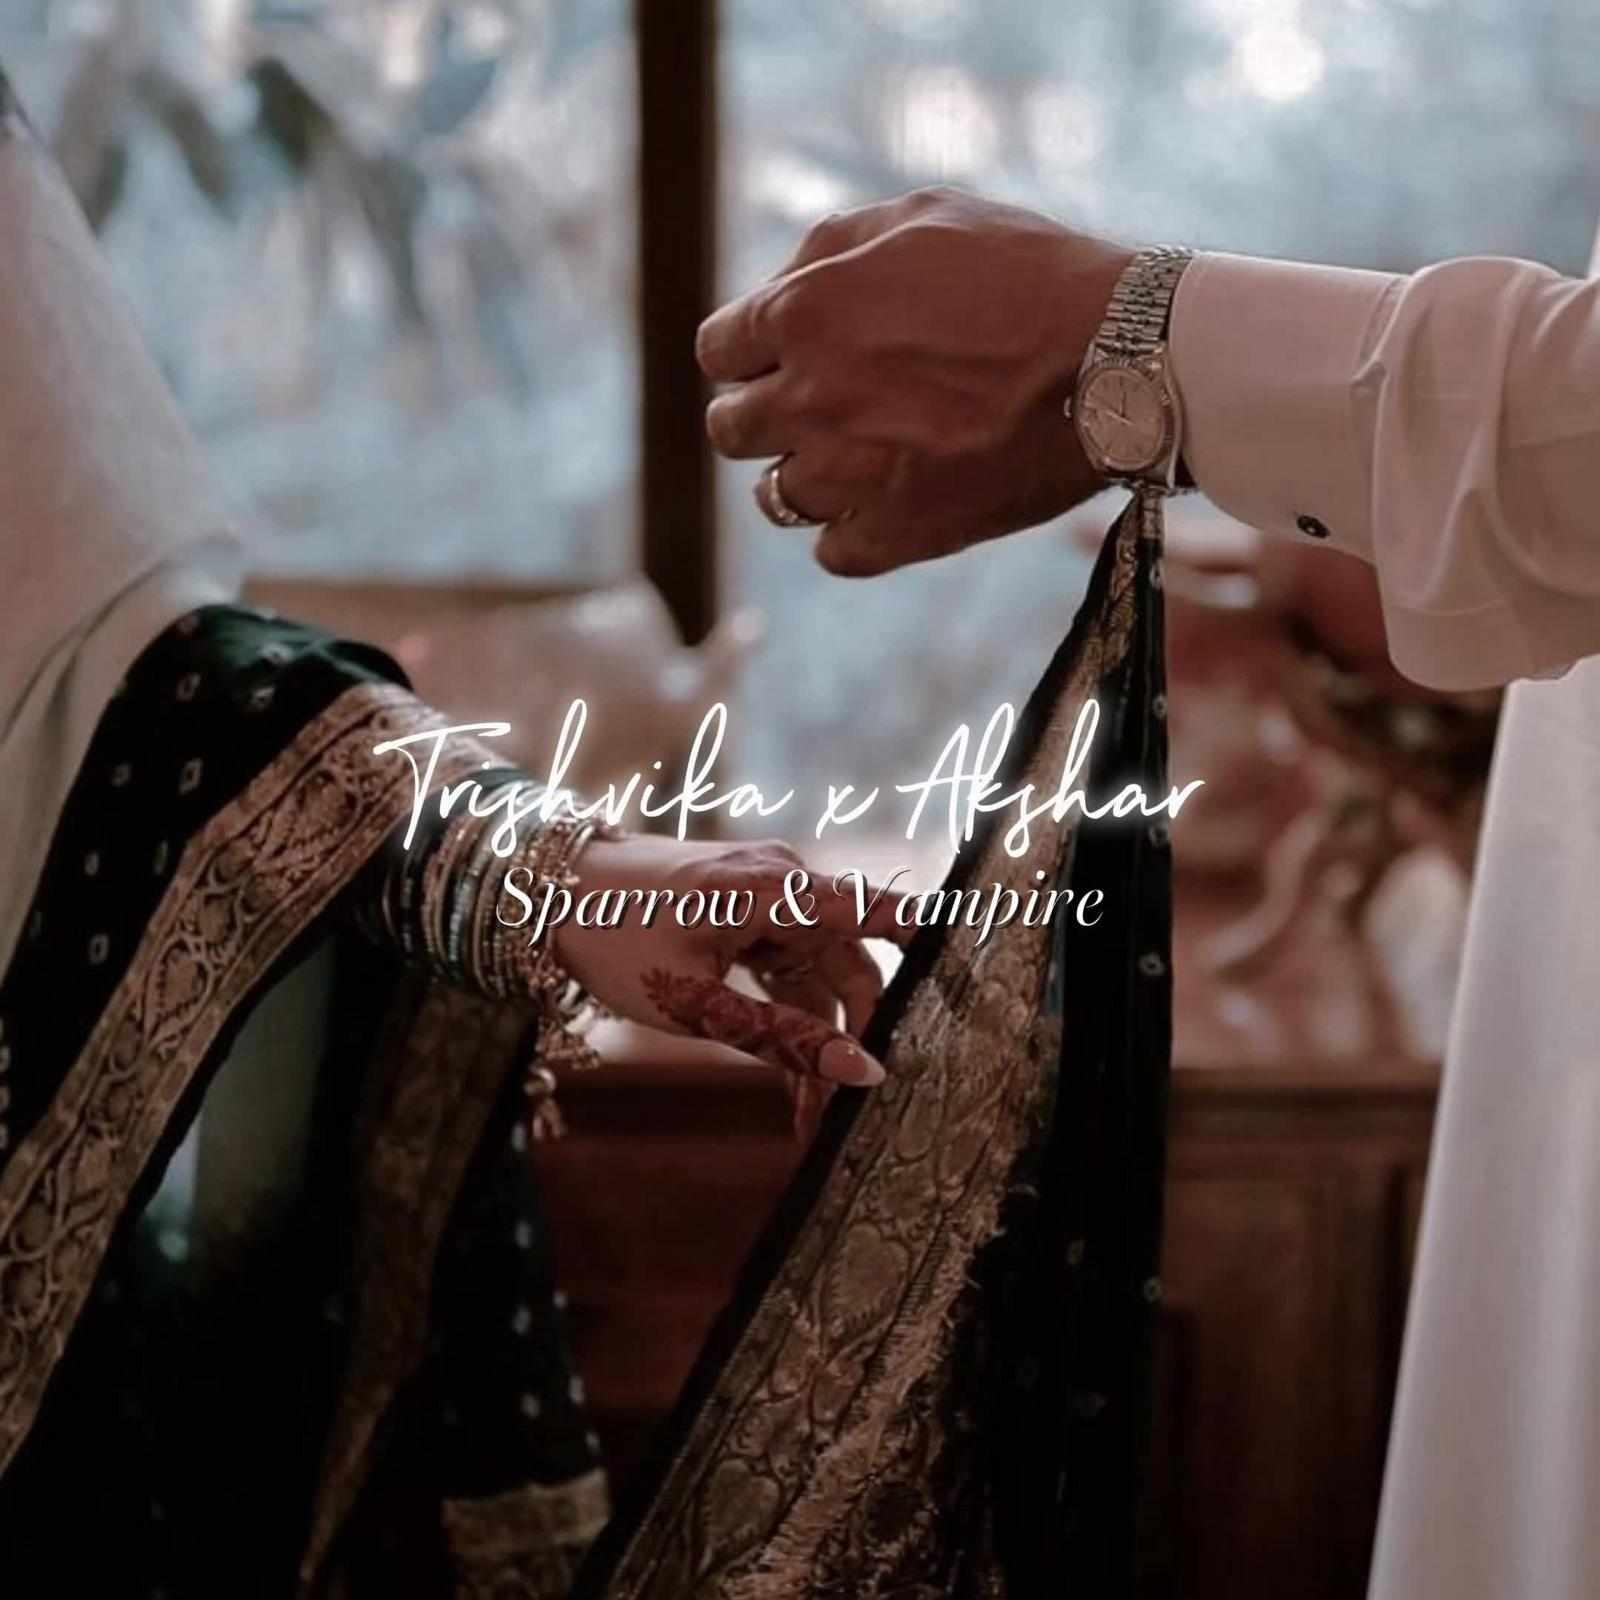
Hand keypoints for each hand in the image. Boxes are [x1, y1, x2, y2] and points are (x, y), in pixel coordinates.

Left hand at [552, 835, 908, 1128]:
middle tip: (842, 1116)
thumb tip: (864, 1074)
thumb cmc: (617, 938)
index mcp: (783, 889)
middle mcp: (787, 884)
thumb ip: (783, 1039)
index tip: (969, 997)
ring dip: (817, 1041)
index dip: (937, 948)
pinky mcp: (745, 915)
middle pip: (852, 967)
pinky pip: (787, 970)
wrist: (542, 893)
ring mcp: (766, 898)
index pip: (887, 913)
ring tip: (806, 1116)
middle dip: (853, 1042)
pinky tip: (788, 1078)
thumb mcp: (698, 1004)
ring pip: (818, 977)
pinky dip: (789, 1018)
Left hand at [698, 187, 1133, 576]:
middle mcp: (808, 400)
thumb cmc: (1027, 275)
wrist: (1116, 360)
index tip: (777, 355)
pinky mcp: (896, 536)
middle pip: (731, 429)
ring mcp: (848, 477)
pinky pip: (832, 550)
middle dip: (761, 413)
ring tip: (858, 455)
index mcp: (802, 314)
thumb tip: (777, 287)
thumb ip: (830, 247)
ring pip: (775, 497)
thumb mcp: (923, 216)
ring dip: (805, 474)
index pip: (717, 349)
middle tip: (814, 406)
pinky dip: (848, 531)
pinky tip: (885, 502)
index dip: (747, 349)